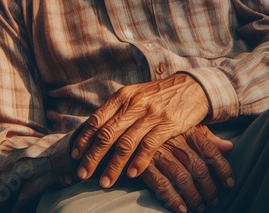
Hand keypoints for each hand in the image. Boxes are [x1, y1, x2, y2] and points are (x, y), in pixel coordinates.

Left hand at [71, 73, 209, 186]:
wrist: (192, 87)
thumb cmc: (160, 94)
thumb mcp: (137, 94)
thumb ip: (119, 109)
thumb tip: (95, 129)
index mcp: (124, 95)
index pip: (98, 118)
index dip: (85, 138)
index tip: (76, 154)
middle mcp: (136, 103)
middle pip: (108, 134)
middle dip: (92, 156)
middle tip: (82, 174)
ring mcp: (152, 113)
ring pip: (126, 143)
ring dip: (113, 166)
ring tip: (105, 182)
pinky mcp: (168, 123)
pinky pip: (149, 145)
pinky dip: (138, 162)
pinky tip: (131, 174)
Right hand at [141, 124, 234, 212]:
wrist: (133, 123)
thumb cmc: (166, 127)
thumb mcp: (187, 126)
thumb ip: (207, 138)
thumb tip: (229, 147)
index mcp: (187, 130)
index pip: (210, 150)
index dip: (222, 168)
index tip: (230, 183)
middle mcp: (175, 141)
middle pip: (198, 167)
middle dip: (209, 187)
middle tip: (214, 200)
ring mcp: (160, 153)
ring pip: (182, 178)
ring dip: (194, 196)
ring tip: (200, 206)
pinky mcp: (145, 164)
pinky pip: (161, 184)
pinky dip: (173, 199)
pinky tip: (182, 208)